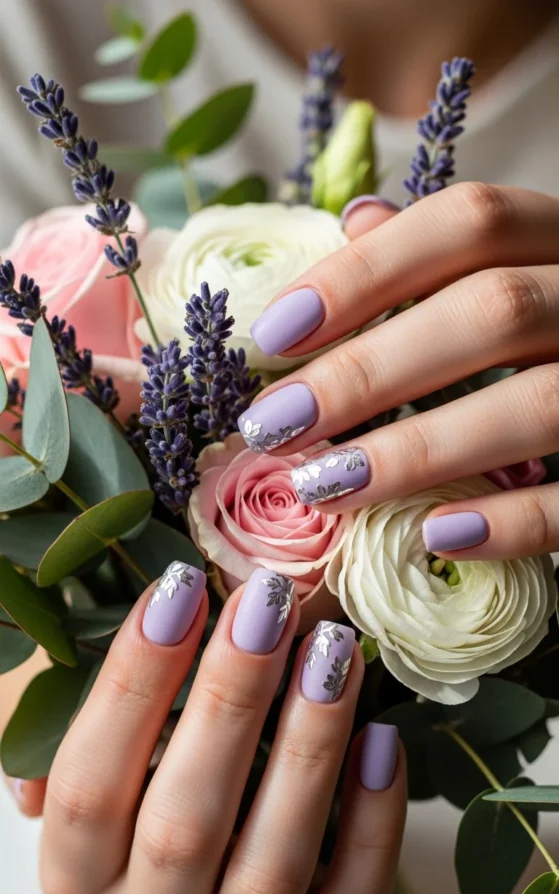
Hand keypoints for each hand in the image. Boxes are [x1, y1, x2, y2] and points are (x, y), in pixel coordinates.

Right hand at [7, 565, 404, 893]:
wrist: (209, 863)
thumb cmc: (150, 775)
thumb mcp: (96, 737)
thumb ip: (73, 702)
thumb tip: (108, 646)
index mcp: (76, 876)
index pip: (87, 786)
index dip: (131, 683)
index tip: (181, 588)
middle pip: (181, 827)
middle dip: (229, 700)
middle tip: (269, 603)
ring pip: (270, 867)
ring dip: (307, 749)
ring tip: (333, 651)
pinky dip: (370, 828)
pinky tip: (382, 740)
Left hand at [239, 183, 558, 560]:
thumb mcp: (527, 269)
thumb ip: (450, 254)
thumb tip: (358, 223)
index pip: (469, 222)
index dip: (365, 274)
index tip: (274, 334)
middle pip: (493, 310)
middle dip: (370, 369)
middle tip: (275, 424)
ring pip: (538, 402)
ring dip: (419, 448)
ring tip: (326, 486)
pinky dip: (511, 520)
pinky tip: (433, 535)